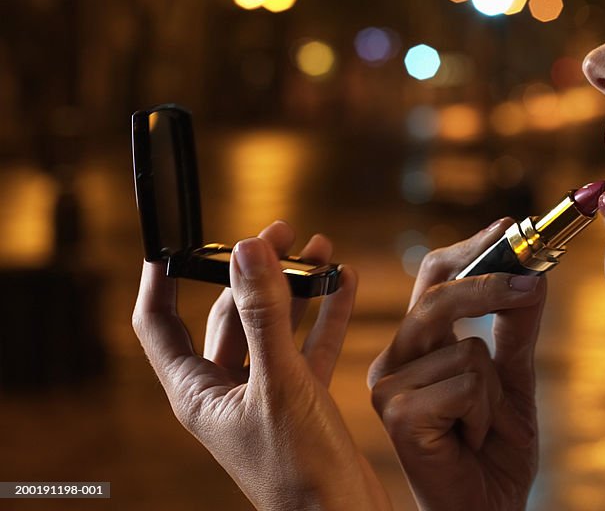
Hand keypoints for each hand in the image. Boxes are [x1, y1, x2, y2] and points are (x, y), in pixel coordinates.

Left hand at [133, 221, 389, 510]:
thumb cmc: (299, 471)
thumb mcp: (280, 384)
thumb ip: (265, 315)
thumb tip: (248, 250)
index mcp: (197, 392)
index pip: (160, 323)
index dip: (164, 278)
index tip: (175, 240)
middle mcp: (226, 389)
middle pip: (226, 314)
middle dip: (250, 271)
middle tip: (278, 234)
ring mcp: (265, 393)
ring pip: (272, 325)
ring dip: (294, 287)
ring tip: (318, 249)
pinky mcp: (303, 399)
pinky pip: (310, 344)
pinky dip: (325, 313)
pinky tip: (344, 283)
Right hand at [368, 220, 547, 510]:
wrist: (488, 510)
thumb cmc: (495, 451)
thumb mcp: (516, 380)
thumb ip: (517, 329)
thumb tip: (533, 275)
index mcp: (417, 345)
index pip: (434, 277)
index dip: (471, 248)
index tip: (510, 226)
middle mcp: (395, 359)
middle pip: (438, 294)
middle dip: (491, 285)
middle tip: (532, 284)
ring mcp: (389, 387)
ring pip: (467, 347)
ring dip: (495, 391)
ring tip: (481, 425)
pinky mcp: (396, 414)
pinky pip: (466, 383)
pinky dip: (486, 415)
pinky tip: (469, 441)